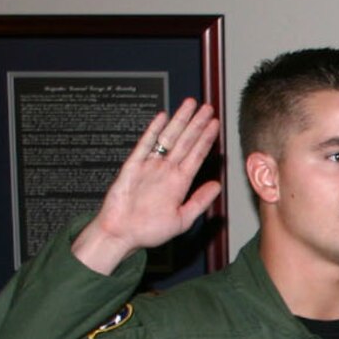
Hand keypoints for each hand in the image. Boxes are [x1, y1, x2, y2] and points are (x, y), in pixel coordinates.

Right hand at [71, 98, 223, 274]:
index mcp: (179, 183)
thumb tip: (217, 186)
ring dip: (179, 121)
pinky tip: (162, 117)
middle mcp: (166, 171)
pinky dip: (153, 131)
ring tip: (190, 104)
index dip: (206, 139)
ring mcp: (150, 167)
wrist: (121, 234)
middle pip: (185, 142)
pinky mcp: (132, 166)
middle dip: (196, 124)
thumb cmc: (149, 231)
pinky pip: (144, 145)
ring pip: (168, 138)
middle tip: (207, 107)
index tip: (215, 124)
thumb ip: (200, 201)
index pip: (197, 155)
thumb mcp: (182, 219)